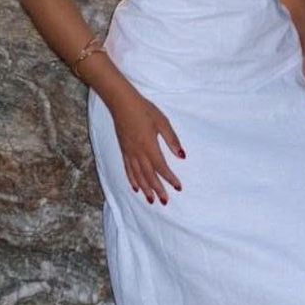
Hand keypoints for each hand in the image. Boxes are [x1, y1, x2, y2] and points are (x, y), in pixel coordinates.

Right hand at [109, 90, 184, 204]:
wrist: (122, 104)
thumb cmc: (144, 110)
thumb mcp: (162, 122)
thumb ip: (172, 139)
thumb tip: (182, 156)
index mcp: (150, 146)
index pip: (161, 167)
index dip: (170, 178)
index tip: (178, 187)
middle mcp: (139, 153)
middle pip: (149, 176)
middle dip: (158, 189)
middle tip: (165, 201)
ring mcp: (129, 153)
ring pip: (138, 176)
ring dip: (145, 189)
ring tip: (151, 200)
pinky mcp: (123, 151)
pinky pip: (128, 170)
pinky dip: (132, 180)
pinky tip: (136, 188)